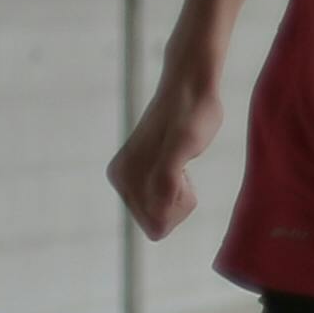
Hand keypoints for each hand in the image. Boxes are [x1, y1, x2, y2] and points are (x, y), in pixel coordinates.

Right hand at [109, 48, 220, 239]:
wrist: (192, 86)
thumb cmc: (191, 115)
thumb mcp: (183, 147)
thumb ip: (166, 179)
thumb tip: (155, 209)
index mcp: (123, 179)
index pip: (157, 225)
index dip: (178, 205)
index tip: (181, 173)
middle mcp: (121, 180)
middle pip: (158, 223)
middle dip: (178, 202)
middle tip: (183, 167)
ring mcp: (132, 176)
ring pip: (163, 214)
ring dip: (181, 194)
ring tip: (182, 162)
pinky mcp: (145, 172)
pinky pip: (167, 202)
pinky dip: (181, 187)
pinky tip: (181, 164)